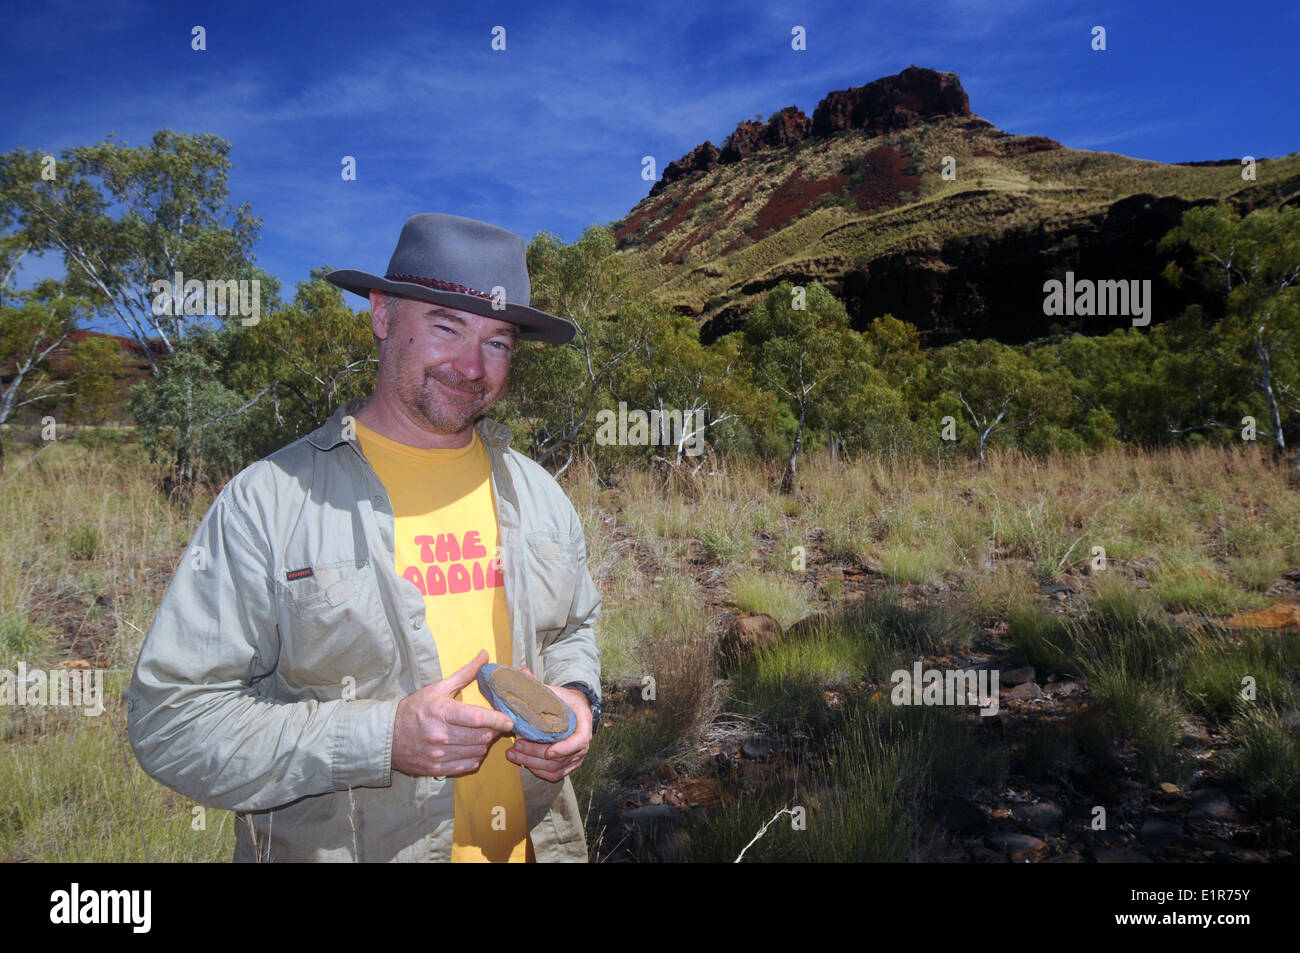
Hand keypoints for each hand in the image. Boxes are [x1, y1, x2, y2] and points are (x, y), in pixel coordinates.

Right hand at [391, 649, 514, 777]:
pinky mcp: (437, 769)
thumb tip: (484, 654)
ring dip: (485, 744)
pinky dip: (475, 757)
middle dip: (493, 730)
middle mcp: (440, 735)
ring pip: (477, 752)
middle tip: (495, 724)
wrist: (387, 737)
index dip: (497, 719)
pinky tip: (471, 748)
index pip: (477, 717)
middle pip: (481, 736)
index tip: (509, 720)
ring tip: (481, 734)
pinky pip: (467, 765)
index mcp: (441, 712)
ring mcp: (438, 754)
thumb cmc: (414, 710)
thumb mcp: (437, 688)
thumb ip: (465, 673)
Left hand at [504, 667, 591, 782]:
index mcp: (583, 723)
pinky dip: (539, 772)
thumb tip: (522, 672)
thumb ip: (538, 684)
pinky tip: (524, 763)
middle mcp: (583, 743)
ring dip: (532, 764)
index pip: (579, 741)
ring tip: (513, 754)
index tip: (548, 751)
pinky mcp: (568, 764)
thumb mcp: (554, 691)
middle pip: (561, 758)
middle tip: (516, 746)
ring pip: (555, 769)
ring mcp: (576, 756)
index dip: (565, 748)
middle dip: (536, 755)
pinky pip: (555, 775)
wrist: (572, 710)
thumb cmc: (563, 701)